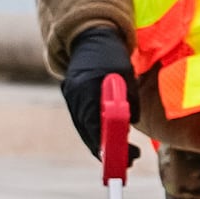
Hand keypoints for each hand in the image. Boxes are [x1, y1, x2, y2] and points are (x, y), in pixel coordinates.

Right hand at [62, 28, 139, 168]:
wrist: (89, 37)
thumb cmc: (113, 55)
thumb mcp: (127, 75)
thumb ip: (129, 100)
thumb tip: (129, 124)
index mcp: (87, 88)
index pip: (96, 126)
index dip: (110, 146)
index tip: (126, 157)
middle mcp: (74, 96)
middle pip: (88, 133)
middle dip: (108, 151)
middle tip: (128, 161)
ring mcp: (70, 97)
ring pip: (85, 129)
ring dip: (102, 144)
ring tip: (124, 153)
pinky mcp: (71, 98)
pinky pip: (83, 121)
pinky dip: (96, 132)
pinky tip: (109, 140)